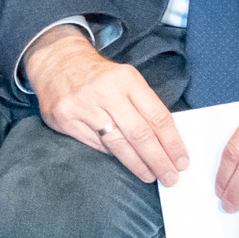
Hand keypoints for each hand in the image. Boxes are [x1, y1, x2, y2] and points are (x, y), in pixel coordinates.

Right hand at [24, 29, 184, 182]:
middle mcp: (105, 91)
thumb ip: (143, 105)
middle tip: (171, 177)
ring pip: (118, 144)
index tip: (182, 161)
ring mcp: (83, 106)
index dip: (173, 143)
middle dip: (159, 160)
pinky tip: (125, 161)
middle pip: (140, 134)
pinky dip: (113, 155)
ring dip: (138, 164)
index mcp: (126, 79)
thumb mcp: (125, 79)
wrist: (56, 61)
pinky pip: (97, 144)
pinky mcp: (67, 119)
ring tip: (151, 175)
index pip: (157, 117)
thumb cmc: (98, 76)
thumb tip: (165, 142)